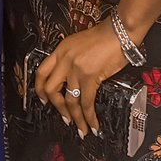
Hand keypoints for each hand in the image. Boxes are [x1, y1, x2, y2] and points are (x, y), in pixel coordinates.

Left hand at [36, 21, 126, 137]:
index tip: (44, 100)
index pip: (41, 72)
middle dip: (57, 107)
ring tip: (80, 129)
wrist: (120, 31)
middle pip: (51, 89)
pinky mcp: (90, 76)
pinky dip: (89, 117)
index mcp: (60, 50)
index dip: (40, 89)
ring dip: (75, 118)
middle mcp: (64, 59)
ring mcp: (76, 68)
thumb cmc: (104, 36)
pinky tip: (93, 125)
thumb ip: (71, 58)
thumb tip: (71, 79)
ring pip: (69, 100)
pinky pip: (86, 102)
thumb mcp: (79, 43)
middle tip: (64, 118)